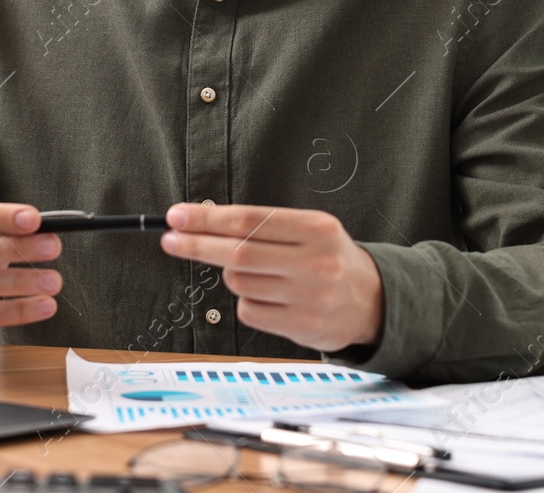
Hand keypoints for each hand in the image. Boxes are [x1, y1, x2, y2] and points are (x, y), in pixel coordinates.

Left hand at [160, 203, 383, 353]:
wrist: (373, 301)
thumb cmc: (329, 257)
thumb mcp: (310, 228)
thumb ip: (264, 225)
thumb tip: (202, 222)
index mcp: (316, 228)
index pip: (247, 220)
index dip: (206, 219)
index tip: (176, 217)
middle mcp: (315, 261)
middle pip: (237, 253)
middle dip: (196, 245)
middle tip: (170, 239)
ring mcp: (309, 297)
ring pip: (239, 283)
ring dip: (231, 275)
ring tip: (252, 272)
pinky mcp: (301, 326)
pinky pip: (249, 311)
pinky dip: (246, 301)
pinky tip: (266, 296)